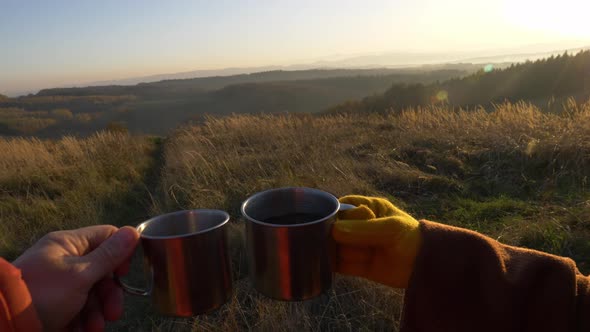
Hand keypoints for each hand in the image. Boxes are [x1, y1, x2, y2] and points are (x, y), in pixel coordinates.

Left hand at [13, 225, 138, 331]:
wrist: (7, 325)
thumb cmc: (44, 294)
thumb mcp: (81, 274)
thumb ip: (109, 255)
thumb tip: (134, 232)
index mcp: (68, 244)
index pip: (106, 237)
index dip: (120, 253)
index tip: (124, 274)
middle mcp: (65, 260)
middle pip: (102, 270)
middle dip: (110, 294)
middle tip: (114, 313)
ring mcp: (60, 283)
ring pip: (92, 292)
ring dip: (98, 312)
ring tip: (95, 328)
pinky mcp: (56, 304)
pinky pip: (79, 308)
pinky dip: (84, 320)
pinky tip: (83, 331)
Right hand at [332, 195, 421, 287]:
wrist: (425, 265)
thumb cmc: (411, 238)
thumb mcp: (390, 228)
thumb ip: (362, 229)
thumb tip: (334, 232)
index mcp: (366, 207)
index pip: (341, 207)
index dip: (340, 216)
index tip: (348, 223)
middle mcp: (357, 225)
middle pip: (333, 229)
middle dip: (343, 238)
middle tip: (362, 243)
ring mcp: (355, 245)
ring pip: (335, 247)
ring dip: (349, 253)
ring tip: (369, 255)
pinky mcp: (355, 264)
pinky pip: (338, 264)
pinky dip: (342, 265)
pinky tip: (358, 263)